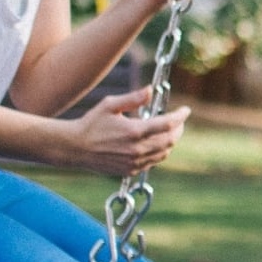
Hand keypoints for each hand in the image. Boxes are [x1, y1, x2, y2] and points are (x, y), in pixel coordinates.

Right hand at [68, 90, 188, 176]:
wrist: (75, 148)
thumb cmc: (91, 123)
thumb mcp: (110, 105)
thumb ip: (133, 98)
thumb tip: (150, 90)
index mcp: (134, 131)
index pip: (168, 124)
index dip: (180, 116)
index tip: (186, 110)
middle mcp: (137, 149)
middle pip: (170, 140)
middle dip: (178, 129)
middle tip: (178, 121)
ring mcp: (134, 162)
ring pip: (164, 153)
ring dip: (170, 142)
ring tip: (169, 131)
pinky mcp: (130, 170)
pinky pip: (152, 163)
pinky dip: (158, 152)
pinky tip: (154, 143)